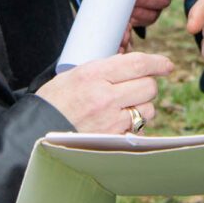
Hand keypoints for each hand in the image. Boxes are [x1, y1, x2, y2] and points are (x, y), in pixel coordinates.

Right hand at [35, 51, 172, 133]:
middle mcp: (105, 97)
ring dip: (142, 107)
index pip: (138, 64)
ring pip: (147, 110)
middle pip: (148, 87)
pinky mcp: (113, 140)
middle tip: (136, 86)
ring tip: (124, 106)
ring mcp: (110, 121)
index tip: (166, 64)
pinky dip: (134, 126)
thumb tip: (134, 65)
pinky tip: (120, 123)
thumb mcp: (75, 74)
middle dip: (147, 85)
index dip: (157, 62)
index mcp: (94, 74)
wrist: (37, 130)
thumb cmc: (55, 100)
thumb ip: (104, 69)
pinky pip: (138, 130)